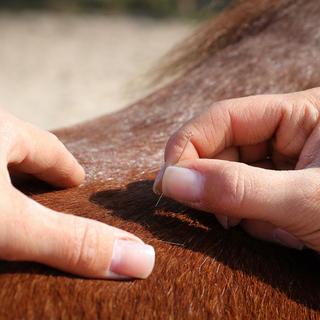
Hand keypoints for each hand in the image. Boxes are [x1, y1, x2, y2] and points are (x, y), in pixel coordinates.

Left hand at [0, 109, 154, 278]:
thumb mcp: (7, 223)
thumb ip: (69, 240)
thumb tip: (140, 259)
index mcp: (1, 128)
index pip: (49, 147)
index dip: (67, 167)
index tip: (77, 179)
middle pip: (17, 147)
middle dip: (38, 170)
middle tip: (54, 192)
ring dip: (6, 178)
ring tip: (16, 199)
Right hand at [154, 88, 319, 251]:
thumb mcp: (308, 202)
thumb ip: (239, 189)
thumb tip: (173, 181)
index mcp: (300, 114)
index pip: (225, 117)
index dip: (189, 144)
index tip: (167, 180)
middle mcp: (287, 134)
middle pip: (222, 147)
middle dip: (209, 180)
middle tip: (197, 209)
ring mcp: (281, 164)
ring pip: (229, 176)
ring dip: (232, 206)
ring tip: (267, 229)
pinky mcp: (278, 190)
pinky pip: (243, 198)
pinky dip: (247, 220)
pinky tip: (277, 233)